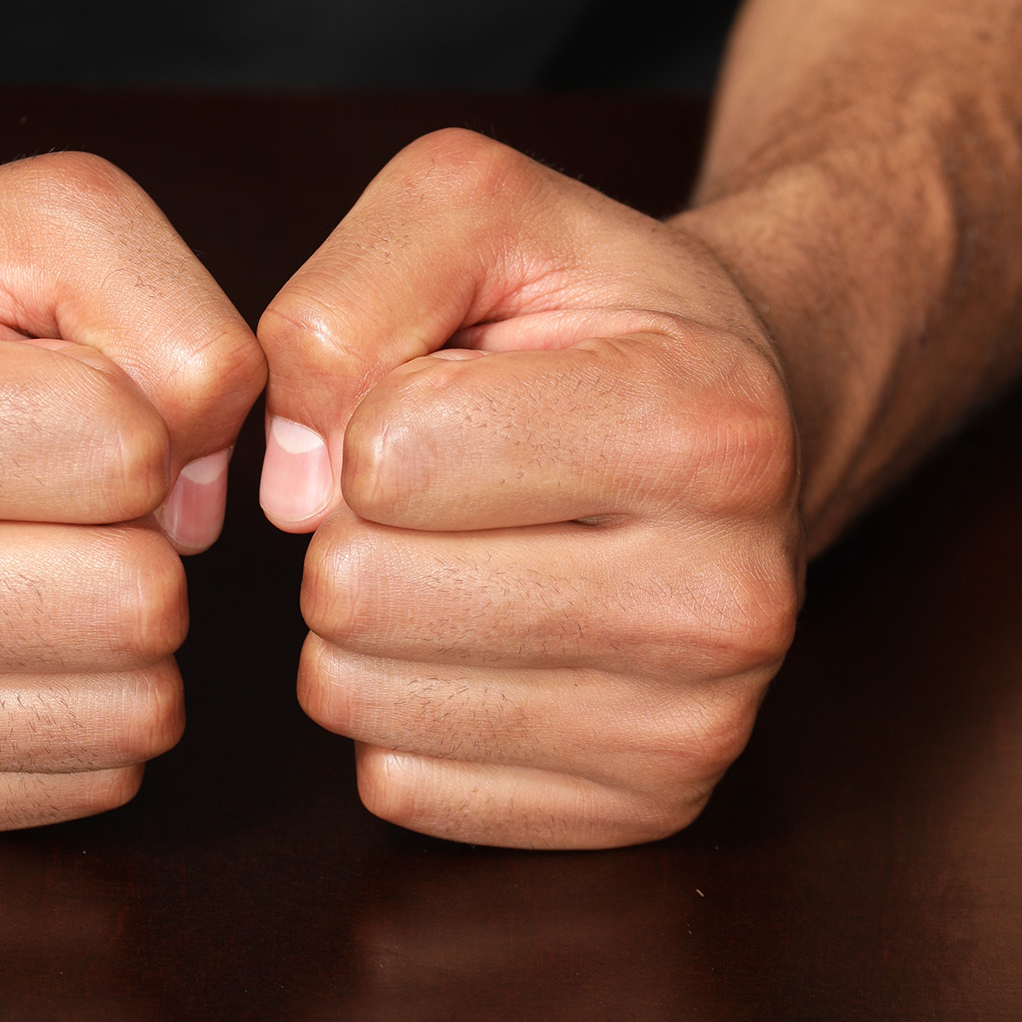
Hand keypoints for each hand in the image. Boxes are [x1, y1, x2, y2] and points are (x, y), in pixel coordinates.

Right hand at [0, 153, 265, 833]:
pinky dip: (95, 699)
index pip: (119, 449)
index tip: (62, 392)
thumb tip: (202, 508)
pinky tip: (20, 628)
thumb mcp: (49, 223)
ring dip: (130, 622)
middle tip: (64, 489)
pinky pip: (95, 778)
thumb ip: (174, 318)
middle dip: (142, 530)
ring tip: (42, 549)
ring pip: (131, 709)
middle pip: (134, 602)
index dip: (135, 410)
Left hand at [258, 129, 801, 847]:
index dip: (369, 411)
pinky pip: (401, 783)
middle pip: (358, 593)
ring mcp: (693, 725)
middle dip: (353, 524)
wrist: (732, 425)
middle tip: (441, 488)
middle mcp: (727, 597)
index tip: (441, 393)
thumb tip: (289, 491)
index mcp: (704, 422)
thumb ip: (349, 300)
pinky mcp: (641, 808)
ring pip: (360, 699)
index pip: (388, 456)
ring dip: (366, 618)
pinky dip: (404, 705)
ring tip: (459, 552)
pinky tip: (481, 636)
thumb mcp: (474, 212)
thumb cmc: (589, 314)